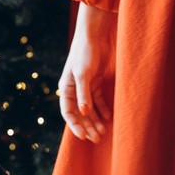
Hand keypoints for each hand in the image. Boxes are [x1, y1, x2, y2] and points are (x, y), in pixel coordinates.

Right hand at [59, 2, 116, 141]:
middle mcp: (75, 89)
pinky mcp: (96, 82)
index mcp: (67, 88)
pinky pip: (98, 100)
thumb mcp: (83, 74)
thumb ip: (84, 94)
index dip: (75, 125)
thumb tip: (83, 113)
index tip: (83, 137)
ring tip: (103, 132)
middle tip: (97, 139)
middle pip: (80, 113)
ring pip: (90, 109)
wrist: (94, 35)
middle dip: (87, 126)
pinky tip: (108, 118)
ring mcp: (86, 86)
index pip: (68, 112)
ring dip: (95, 120)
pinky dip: (102, 109)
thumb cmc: (85, 53)